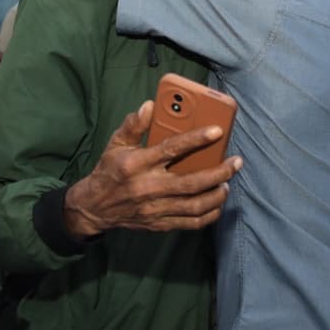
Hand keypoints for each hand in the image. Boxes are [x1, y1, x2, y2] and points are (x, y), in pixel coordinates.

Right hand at [63, 100, 241, 237]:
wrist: (94, 208)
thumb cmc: (109, 171)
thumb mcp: (115, 144)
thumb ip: (133, 125)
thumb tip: (149, 106)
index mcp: (137, 164)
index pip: (171, 149)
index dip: (196, 139)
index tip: (217, 131)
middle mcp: (148, 187)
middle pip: (191, 183)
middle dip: (219, 173)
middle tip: (236, 162)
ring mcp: (155, 208)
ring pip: (195, 205)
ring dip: (217, 194)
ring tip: (228, 182)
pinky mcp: (159, 224)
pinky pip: (190, 223)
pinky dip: (209, 214)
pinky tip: (217, 203)